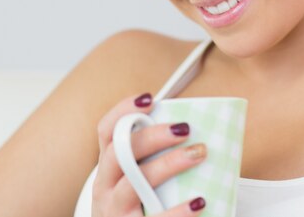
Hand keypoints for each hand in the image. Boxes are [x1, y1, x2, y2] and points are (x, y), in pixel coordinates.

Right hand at [91, 93, 206, 216]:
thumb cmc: (141, 210)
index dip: (123, 110)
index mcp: (108, 168)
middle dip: (150, 136)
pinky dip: (177, 212)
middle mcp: (104, 188)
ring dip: (166, 165)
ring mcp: (113, 212)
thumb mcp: (137, 183)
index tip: (149, 98)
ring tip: (198, 154)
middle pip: (118, 153)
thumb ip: (152, 160)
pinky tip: (199, 202)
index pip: (105, 131)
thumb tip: (194, 132)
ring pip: (131, 184)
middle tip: (184, 128)